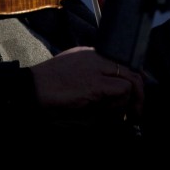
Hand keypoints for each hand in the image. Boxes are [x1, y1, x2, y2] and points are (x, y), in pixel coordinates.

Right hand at [29, 46, 143, 117]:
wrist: (30, 89)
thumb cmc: (46, 88)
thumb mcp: (71, 76)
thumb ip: (90, 78)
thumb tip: (114, 95)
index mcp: (88, 54)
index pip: (121, 61)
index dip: (132, 79)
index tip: (135, 95)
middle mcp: (95, 57)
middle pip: (130, 69)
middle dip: (138, 93)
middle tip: (136, 111)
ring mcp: (96, 68)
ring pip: (130, 81)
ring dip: (128, 102)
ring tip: (119, 116)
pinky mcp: (95, 84)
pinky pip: (122, 91)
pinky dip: (121, 104)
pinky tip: (111, 114)